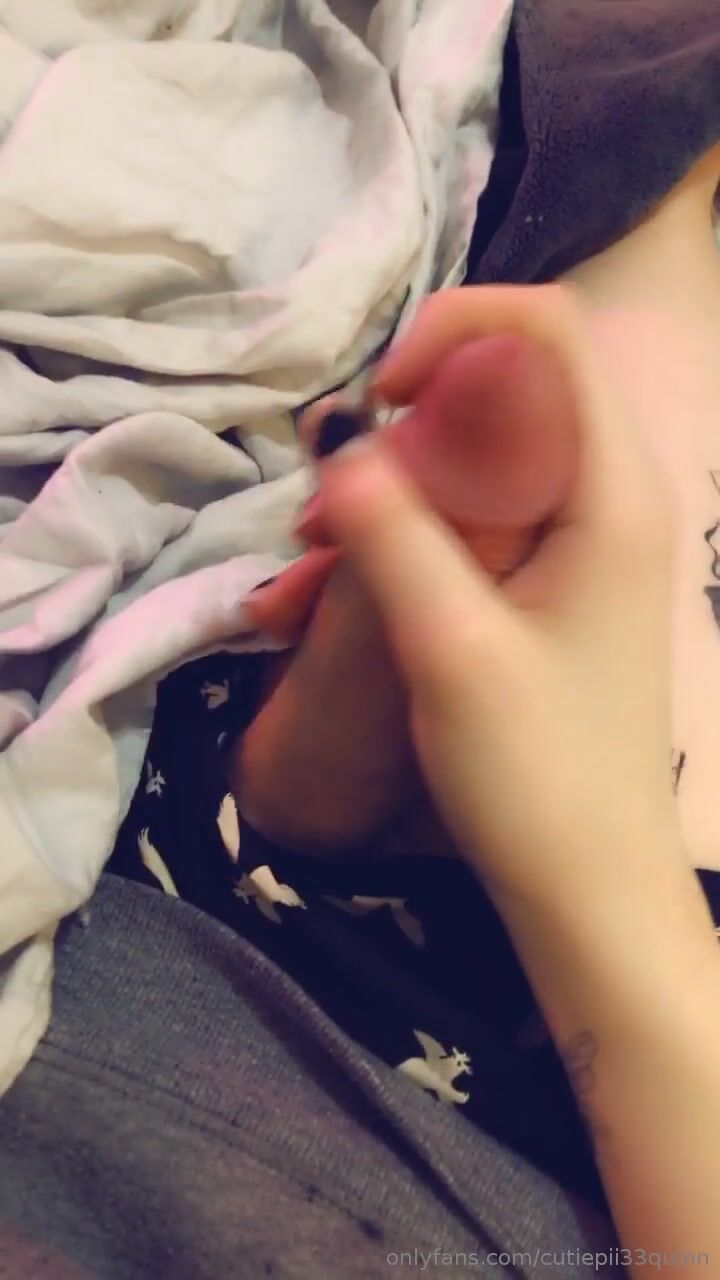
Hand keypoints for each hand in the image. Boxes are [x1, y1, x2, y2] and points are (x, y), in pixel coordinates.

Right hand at [320, 284, 681, 907]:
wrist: (590, 882)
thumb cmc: (535, 774)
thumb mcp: (449, 648)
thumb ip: (393, 531)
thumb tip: (339, 436)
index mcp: (613, 490)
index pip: (549, 331)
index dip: (454, 329)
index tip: (377, 398)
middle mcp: (616, 493)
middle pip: (514, 382)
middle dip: (411, 416)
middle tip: (333, 494)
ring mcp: (592, 536)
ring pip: (489, 451)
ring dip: (400, 481)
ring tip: (318, 554)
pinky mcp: (564, 578)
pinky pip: (488, 510)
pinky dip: (419, 525)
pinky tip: (350, 585)